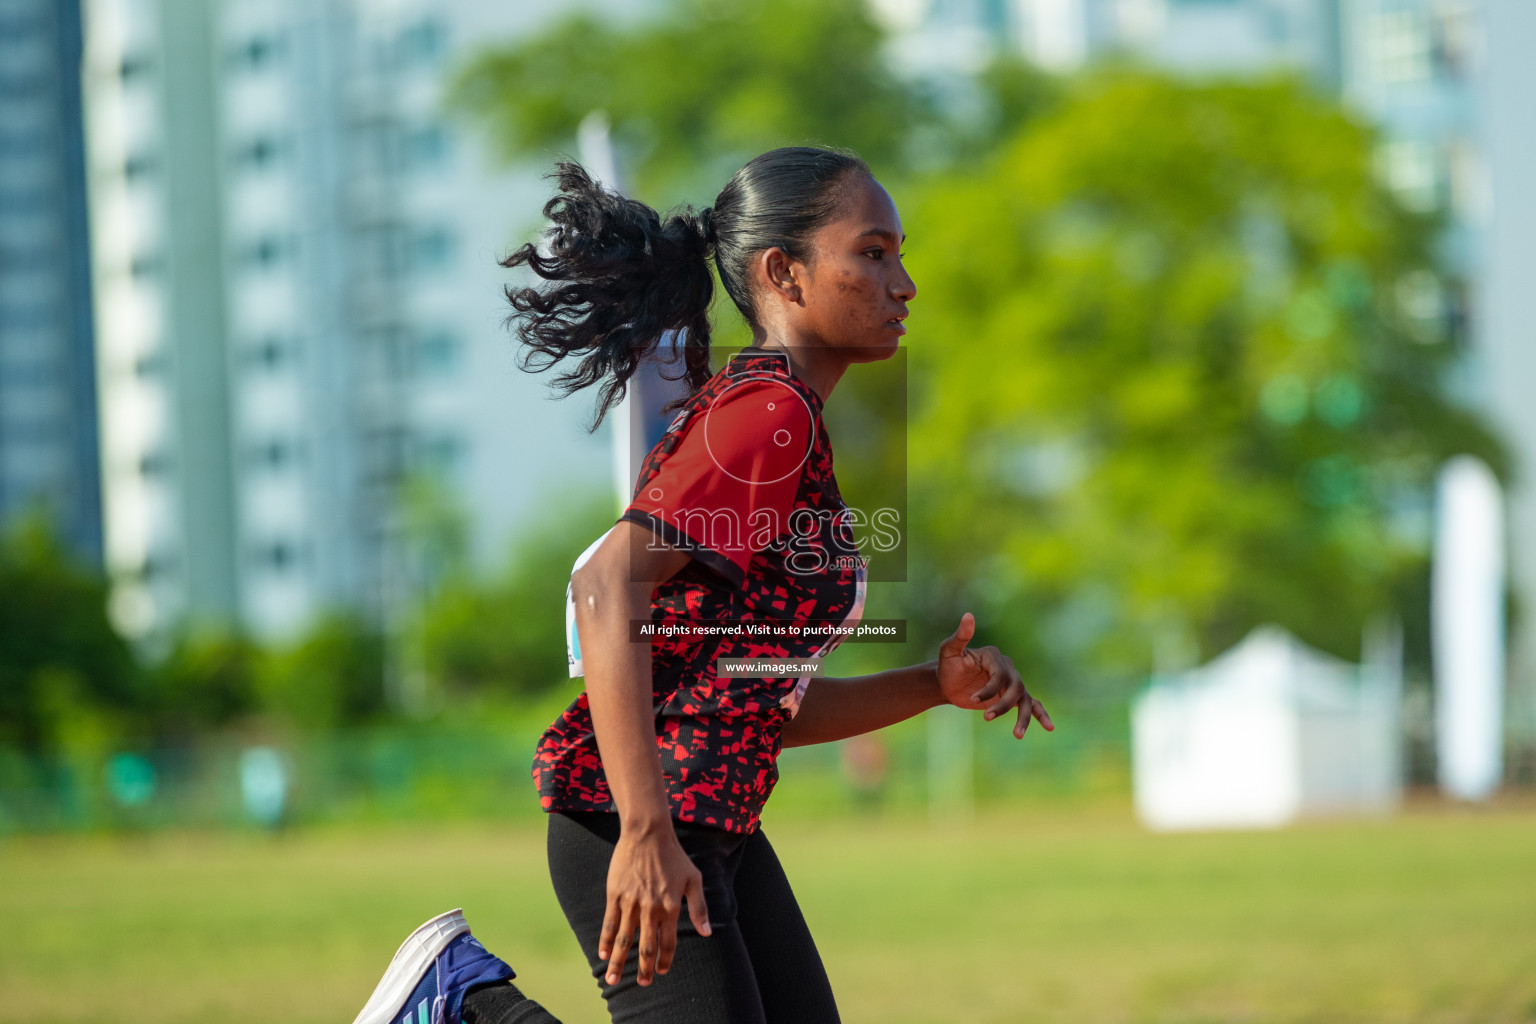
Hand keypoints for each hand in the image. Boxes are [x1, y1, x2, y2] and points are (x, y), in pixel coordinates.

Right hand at [598, 822, 711, 986]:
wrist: (647, 833)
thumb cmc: (674, 856)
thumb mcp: (694, 879)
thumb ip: (699, 908)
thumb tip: (707, 933)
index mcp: (670, 907)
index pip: (668, 943)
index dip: (665, 960)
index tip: (661, 971)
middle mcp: (650, 909)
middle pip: (646, 947)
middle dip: (643, 969)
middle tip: (642, 983)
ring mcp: (631, 903)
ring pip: (624, 940)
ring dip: (619, 962)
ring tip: (612, 979)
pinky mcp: (615, 895)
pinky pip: (610, 923)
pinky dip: (606, 940)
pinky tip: (603, 953)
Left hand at [936, 611, 1053, 738]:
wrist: (948, 683)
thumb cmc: (947, 666)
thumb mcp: (949, 651)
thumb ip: (960, 636)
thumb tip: (968, 616)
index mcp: (994, 657)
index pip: (999, 675)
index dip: (989, 689)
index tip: (972, 700)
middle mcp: (1007, 669)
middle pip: (1015, 688)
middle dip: (1003, 704)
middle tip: (986, 717)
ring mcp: (1011, 683)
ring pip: (1024, 699)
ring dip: (1023, 717)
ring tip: (1017, 735)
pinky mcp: (1011, 697)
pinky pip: (1030, 704)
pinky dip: (1040, 715)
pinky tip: (1050, 727)